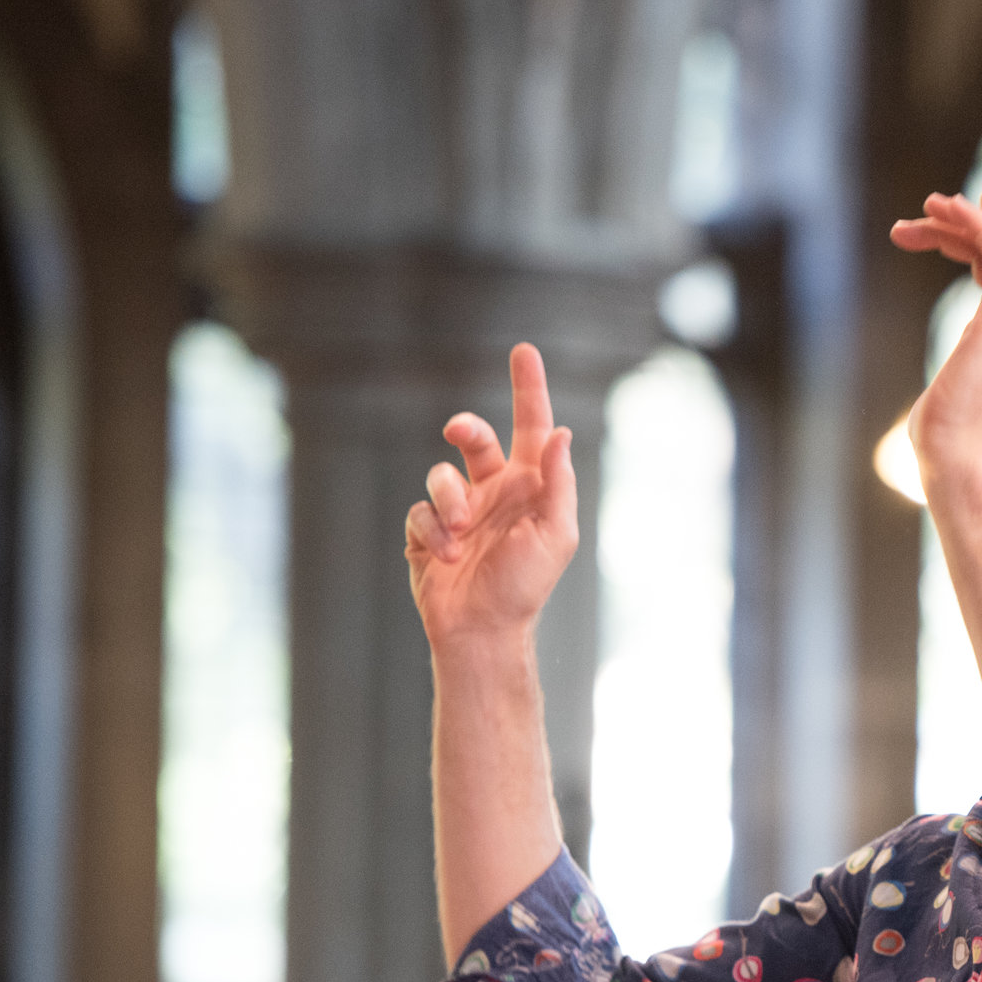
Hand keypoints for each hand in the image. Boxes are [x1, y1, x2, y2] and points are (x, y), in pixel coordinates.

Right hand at [406, 343, 577, 650]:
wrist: (482, 630)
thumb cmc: (525, 586)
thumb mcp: (556, 535)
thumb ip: (558, 484)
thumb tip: (562, 433)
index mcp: (530, 487)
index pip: (532, 427)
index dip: (529, 389)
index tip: (523, 351)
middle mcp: (494, 491)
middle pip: (474, 438)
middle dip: (465, 427)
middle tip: (458, 430)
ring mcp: (459, 510)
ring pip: (441, 474)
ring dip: (448, 502)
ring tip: (459, 536)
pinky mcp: (427, 532)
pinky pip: (420, 512)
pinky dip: (431, 531)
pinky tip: (444, 555)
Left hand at [889, 190, 981, 484]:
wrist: (955, 461)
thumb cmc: (943, 441)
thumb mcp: (947, 392)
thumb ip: (952, 378)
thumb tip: (934, 404)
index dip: (978, 239)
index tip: (935, 225)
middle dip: (971, 222)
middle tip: (922, 213)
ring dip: (968, 215)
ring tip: (925, 206)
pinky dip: (975, 221)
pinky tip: (940, 212)